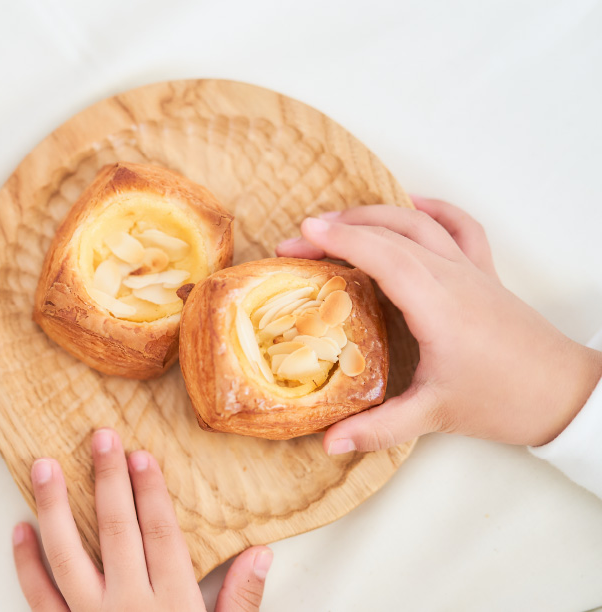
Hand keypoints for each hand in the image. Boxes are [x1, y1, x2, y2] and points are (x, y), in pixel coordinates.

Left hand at [12, 428, 271, 610]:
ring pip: (68, 555)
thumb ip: (241, 601)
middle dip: (107, 481)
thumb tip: (262, 553)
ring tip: (43, 467)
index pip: (160, 534)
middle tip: (98, 437)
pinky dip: (26, 564)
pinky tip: (19, 529)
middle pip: (116, 531)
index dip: (151, 492)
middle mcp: (128, 606)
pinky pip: (39, 598)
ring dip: (54, 509)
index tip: (141, 455)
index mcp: (172, 604)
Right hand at [277, 196, 601, 451]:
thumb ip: (377, 428)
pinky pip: (459, 227)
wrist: (564, 394)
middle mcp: (454, 277)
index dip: (341, 239)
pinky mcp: (485, 274)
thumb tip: (328, 444)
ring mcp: (472, 271)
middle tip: (298, 239)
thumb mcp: (434, 416)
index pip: (383, 255)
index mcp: (438, 306)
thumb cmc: (504, 401)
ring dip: (375, 214)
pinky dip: (431, 210)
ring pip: (420, 223)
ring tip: (337, 221)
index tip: (303, 233)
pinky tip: (410, 206)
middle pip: (392, 233)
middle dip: (341, 228)